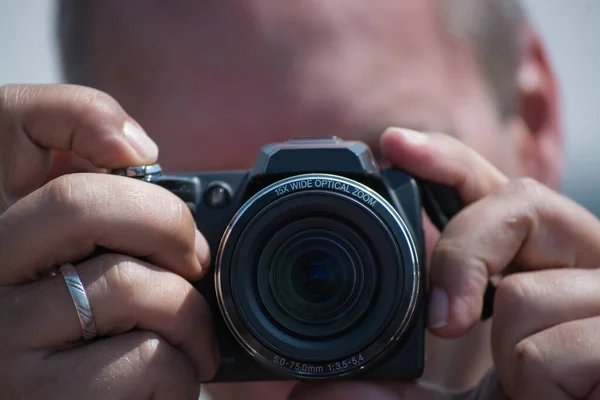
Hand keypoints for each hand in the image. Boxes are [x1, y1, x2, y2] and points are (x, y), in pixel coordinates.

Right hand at [0, 84, 216, 398]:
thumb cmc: (98, 339)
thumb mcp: (93, 260)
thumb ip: (101, 205)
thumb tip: (137, 150)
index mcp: (3, 222)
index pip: (8, 123)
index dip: (77, 115)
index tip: (140, 151)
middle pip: (81, 202)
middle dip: (169, 226)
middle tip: (193, 260)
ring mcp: (0, 335)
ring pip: (129, 285)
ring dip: (189, 316)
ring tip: (191, 338)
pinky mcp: (33, 397)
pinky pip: (142, 357)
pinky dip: (182, 370)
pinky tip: (173, 379)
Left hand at [287, 127, 599, 399]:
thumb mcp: (448, 399)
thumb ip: (401, 383)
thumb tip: (328, 383)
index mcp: (540, 266)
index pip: (496, 193)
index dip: (447, 162)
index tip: (394, 145)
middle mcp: (582, 266)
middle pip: (519, 203)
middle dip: (463, 256)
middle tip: (442, 322)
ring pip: (526, 293)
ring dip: (509, 360)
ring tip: (534, 392)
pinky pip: (552, 349)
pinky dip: (536, 386)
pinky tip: (561, 399)